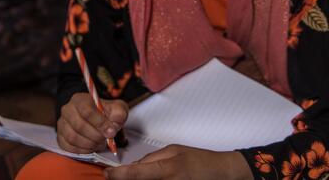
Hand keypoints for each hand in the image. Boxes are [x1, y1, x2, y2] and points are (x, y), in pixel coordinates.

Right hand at [57, 92, 127, 153]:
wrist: (94, 119)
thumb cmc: (105, 113)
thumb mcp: (116, 108)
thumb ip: (119, 112)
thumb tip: (116, 120)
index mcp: (80, 99)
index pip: (86, 110)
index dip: (99, 123)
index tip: (111, 132)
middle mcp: (67, 110)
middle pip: (79, 126)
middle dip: (96, 136)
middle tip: (106, 140)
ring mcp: (62, 124)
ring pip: (73, 138)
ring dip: (90, 144)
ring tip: (100, 143)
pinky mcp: (60, 138)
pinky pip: (69, 148)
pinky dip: (83, 151)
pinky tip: (92, 148)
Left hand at [104, 145, 251, 179]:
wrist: (222, 173)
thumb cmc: (201, 161)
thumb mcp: (174, 151)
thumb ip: (152, 158)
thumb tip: (135, 166)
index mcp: (167, 169)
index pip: (135, 173)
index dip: (118, 175)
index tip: (106, 173)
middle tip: (119, 175)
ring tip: (147, 174)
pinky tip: (156, 178)